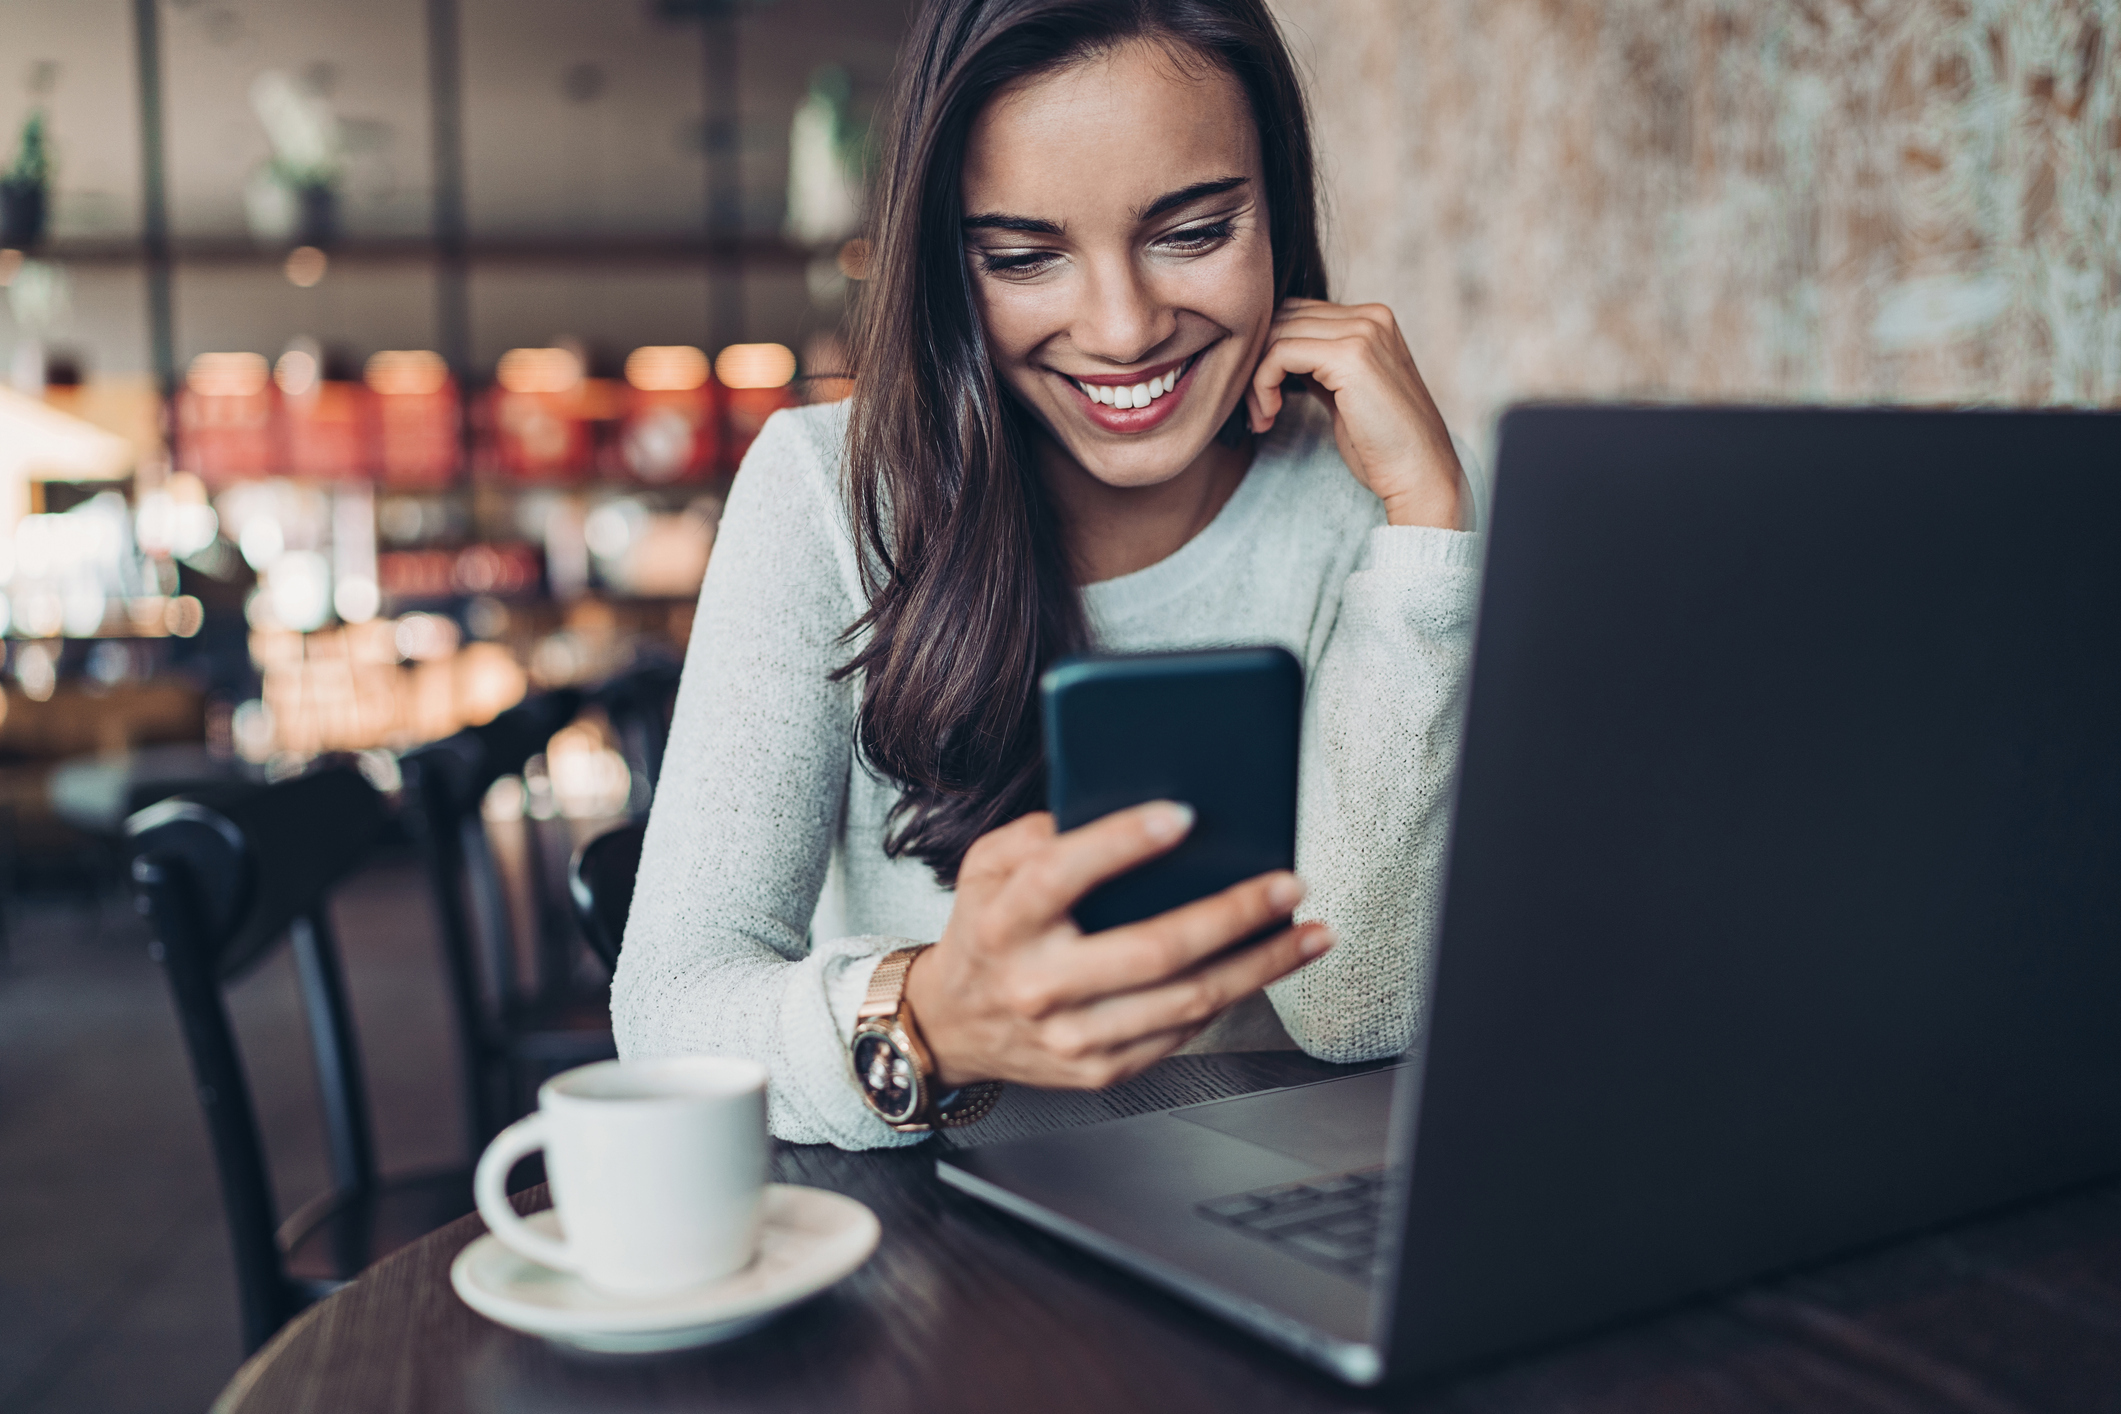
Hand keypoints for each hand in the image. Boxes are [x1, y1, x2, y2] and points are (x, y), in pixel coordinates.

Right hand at [903, 802, 1334, 1089]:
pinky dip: (1235, 996)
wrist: (953, 1026)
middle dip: (1232, 915)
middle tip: (1287, 884)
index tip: (1183, 814)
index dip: (1121, 842)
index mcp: (1005, 922)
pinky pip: (1183, 1032)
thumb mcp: (986, 867)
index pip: (1061, 873)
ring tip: (1309, 932)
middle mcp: (1036, 984)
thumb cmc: (987, 929)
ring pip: (1186, 1002)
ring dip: (1260, 965)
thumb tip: (1120, 804)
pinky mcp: (1100, 1070)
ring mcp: (1071, 1036)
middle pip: (1150, 950)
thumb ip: (1039, 832)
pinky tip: (1268, 965)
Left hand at [1246, 297, 1464, 529]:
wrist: (1421, 474)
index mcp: (1374, 320)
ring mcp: (1363, 332)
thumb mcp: (1346, 394)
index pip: (1298, 313)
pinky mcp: (1350, 356)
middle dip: (1257, 363)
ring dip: (1256, 379)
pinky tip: (1269, 414)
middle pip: (1284, 318)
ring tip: (1262, 417)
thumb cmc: (1385, 446)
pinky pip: (1280, 353)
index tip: (1262, 398)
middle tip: (1257, 410)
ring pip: (1277, 334)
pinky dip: (1262, 384)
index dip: (1269, 352)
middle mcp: (1371, 317)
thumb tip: (1277, 358)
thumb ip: (1319, 367)